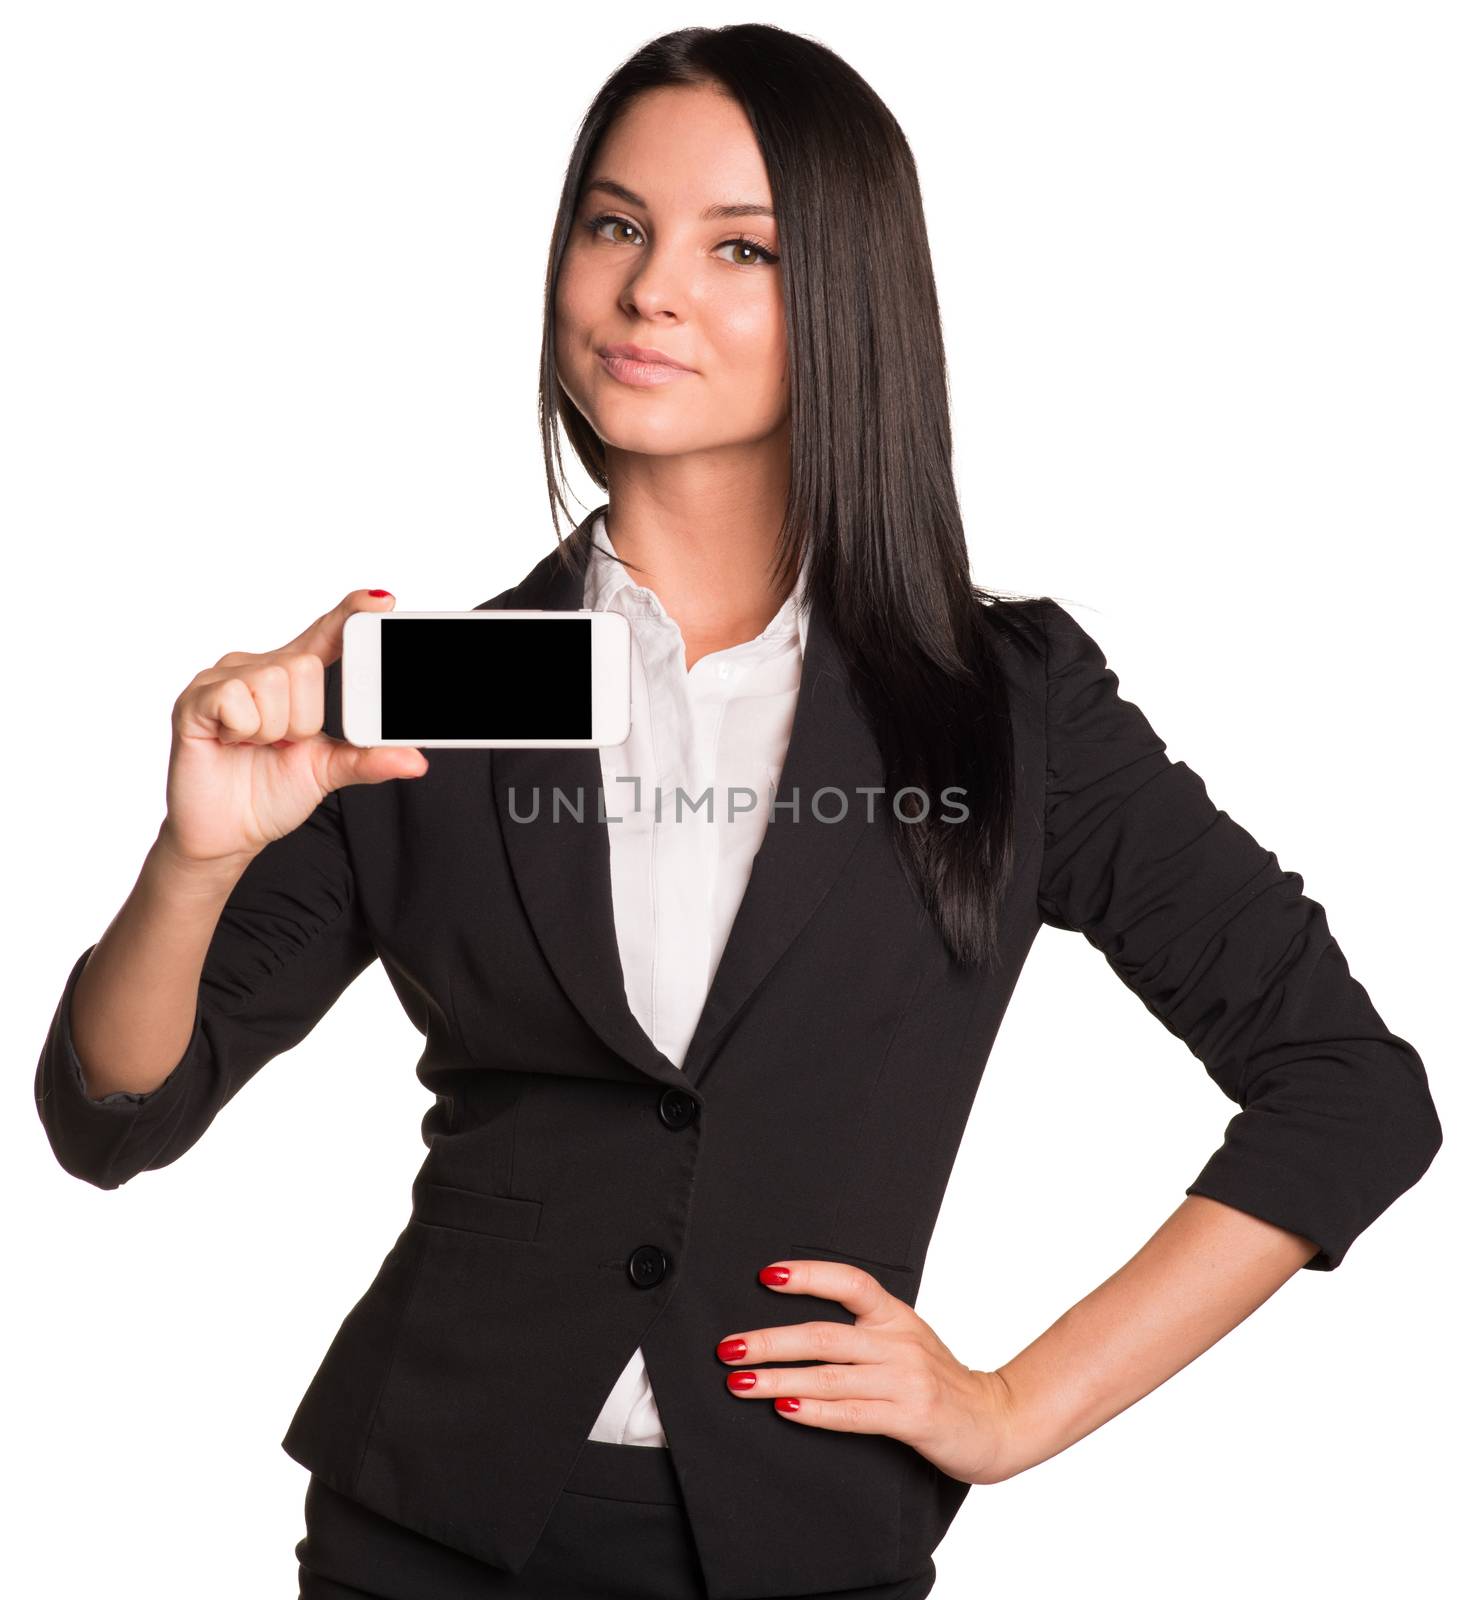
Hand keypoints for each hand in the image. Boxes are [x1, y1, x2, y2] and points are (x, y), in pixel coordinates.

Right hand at [160, 588, 427, 867]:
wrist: (225, 835)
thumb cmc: (268, 793)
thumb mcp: (328, 771)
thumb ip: (368, 759)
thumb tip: (416, 760)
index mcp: (290, 678)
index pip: (325, 634)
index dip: (350, 613)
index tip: (382, 601)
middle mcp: (255, 667)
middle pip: (305, 665)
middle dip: (304, 717)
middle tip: (281, 743)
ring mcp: (221, 679)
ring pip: (274, 680)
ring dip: (275, 728)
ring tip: (255, 745)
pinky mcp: (195, 699)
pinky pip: (237, 698)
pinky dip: (244, 730)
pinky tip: (231, 742)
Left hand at [715, 1259, 1018, 1486]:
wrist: (995, 1420)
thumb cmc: (939, 1379)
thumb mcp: (906, 1339)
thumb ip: (864, 1329)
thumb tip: (795, 1324)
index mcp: (895, 1315)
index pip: (850, 1282)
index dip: (808, 1276)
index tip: (766, 1275)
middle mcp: (899, 1342)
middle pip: (824, 1335)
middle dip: (770, 1341)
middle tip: (728, 1347)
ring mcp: (906, 1380)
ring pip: (829, 1376)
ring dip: (779, 1379)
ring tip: (739, 1382)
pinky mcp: (911, 1418)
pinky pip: (852, 1414)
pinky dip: (814, 1412)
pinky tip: (784, 1410)